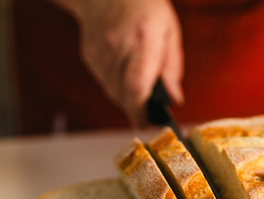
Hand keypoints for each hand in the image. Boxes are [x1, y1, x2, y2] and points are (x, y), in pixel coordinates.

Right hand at [65, 0, 183, 126]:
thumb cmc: (144, 7)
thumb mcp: (169, 30)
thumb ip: (172, 66)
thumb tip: (174, 97)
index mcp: (144, 38)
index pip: (138, 85)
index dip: (141, 110)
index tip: (147, 123)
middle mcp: (118, 46)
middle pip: (124, 94)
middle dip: (137, 109)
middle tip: (147, 115)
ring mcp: (100, 52)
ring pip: (113, 91)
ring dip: (128, 98)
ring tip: (139, 87)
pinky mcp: (89, 56)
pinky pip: (105, 82)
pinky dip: (117, 86)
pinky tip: (125, 72)